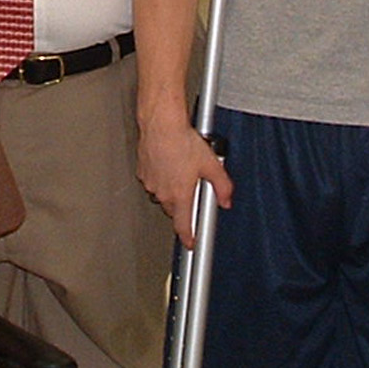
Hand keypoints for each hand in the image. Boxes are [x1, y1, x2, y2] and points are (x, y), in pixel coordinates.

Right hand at [137, 114, 231, 247]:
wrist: (161, 124)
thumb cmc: (182, 141)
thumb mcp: (211, 164)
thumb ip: (222, 186)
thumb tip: (226, 200)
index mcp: (180, 194)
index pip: (183, 225)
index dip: (188, 237)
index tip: (191, 243)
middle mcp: (163, 192)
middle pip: (174, 209)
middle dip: (183, 203)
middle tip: (192, 186)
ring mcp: (151, 183)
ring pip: (163, 194)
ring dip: (172, 188)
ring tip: (180, 168)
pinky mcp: (143, 172)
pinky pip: (153, 181)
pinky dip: (161, 176)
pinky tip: (169, 162)